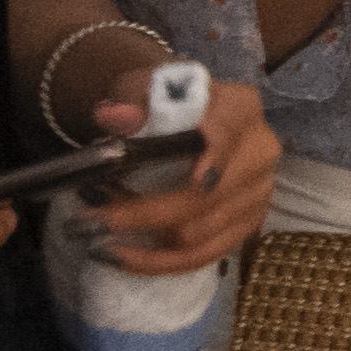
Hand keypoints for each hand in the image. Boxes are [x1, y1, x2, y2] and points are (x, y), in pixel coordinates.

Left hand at [76, 73, 281, 274]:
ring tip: (98, 238)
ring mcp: (258, 194)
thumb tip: (116, 117)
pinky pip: (204, 256)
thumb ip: (130, 98)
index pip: (224, 133)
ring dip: (145, 243)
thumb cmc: (161, 102)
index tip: (184, 182)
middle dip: (143, 214)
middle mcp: (261, 153)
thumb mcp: (141, 87)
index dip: (206, 158)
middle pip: (204, 197)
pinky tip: (124, 260)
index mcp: (241, 108)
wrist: (186, 120)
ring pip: (199, 235)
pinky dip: (161, 263)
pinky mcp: (247, 224)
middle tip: (90, 222)